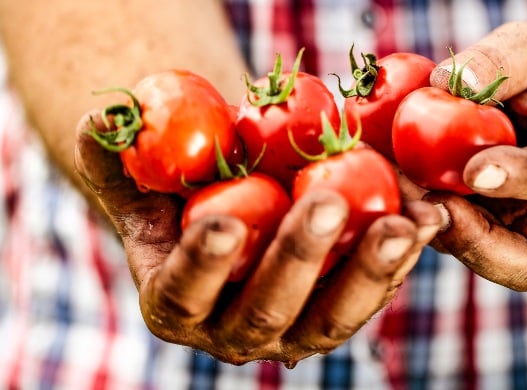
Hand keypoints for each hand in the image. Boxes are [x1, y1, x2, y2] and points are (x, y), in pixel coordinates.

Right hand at [74, 114, 441, 364]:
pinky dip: (402, 261)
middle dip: (299, 258)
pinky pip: (373, 295)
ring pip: (331, 318)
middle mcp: (233, 332)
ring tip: (403, 226)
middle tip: (328, 203)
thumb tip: (99, 124)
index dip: (203, 263)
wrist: (234, 212)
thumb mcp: (143, 180)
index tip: (224, 221)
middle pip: (266, 311)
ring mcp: (292, 331)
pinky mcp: (340, 313)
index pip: (185, 293)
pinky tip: (428, 221)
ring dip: (369, 273)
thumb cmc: (179, 196)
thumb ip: (116, 159)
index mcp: (175, 304)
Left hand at [407, 21, 526, 290]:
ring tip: (388, 185)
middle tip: (425, 205)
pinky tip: (375, 175)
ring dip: (431, 226)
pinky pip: (443, 229)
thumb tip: (449, 83)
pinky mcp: (474, 226)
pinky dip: (410, 210)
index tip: (475, 171)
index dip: (521, 179)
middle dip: (472, 242)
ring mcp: (513, 227)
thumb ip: (502, 58)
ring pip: (476, 253)